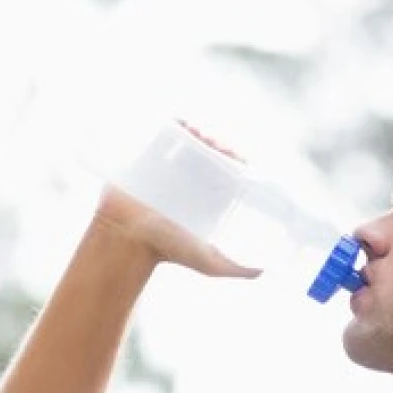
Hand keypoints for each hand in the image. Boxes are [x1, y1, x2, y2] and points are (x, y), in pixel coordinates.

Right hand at [93, 122, 261, 279]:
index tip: (240, 158)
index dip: (240, 158)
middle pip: (216, 148)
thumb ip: (240, 269)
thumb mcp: (211, 264)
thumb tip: (265, 271)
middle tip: (220, 146)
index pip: (234, 167)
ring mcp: (174, 162)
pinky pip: (168, 129)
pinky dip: (179, 121)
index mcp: (213, 193)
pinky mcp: (152, 152)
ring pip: (195, 137)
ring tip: (204, 136)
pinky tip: (187, 125)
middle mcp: (196, 175)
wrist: (128, 240)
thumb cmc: (168, 251)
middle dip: (222, 141)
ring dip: (204, 129)